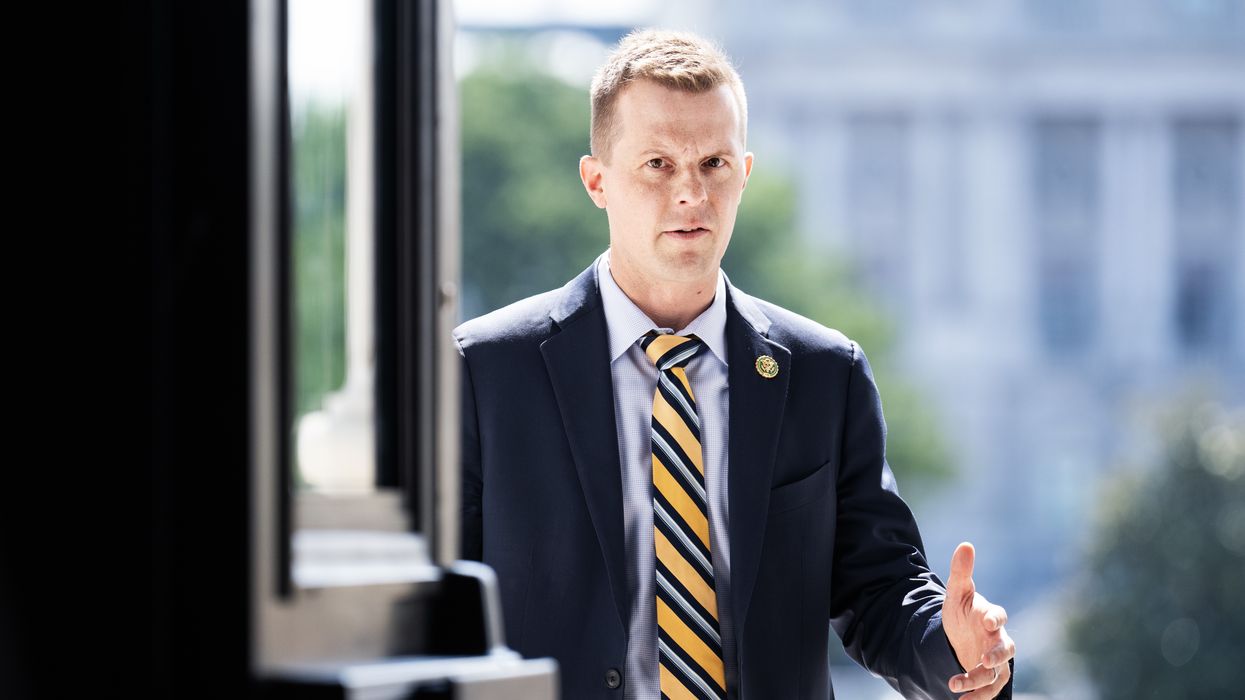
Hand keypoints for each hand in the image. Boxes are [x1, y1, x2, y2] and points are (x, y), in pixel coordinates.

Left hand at [942, 542, 1014, 698]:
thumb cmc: (964, 611)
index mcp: (990, 616)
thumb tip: (965, 545)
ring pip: (995, 673)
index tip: (987, 620)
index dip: (995, 617)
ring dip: (978, 681)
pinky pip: (989, 689)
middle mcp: (997, 639)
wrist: (961, 634)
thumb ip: (962, 572)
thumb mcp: (957, 593)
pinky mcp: (990, 677)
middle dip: (997, 655)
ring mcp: (995, 660)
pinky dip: (977, 697)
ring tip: (955, 685)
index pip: (998, 615)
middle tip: (984, 661)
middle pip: (1006, 649)